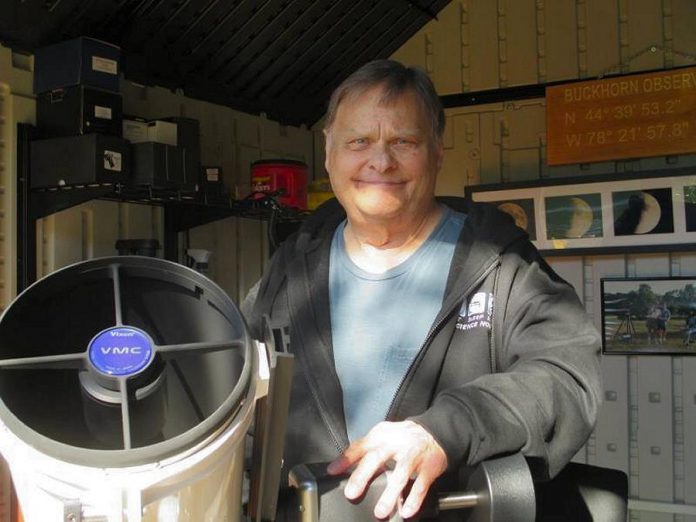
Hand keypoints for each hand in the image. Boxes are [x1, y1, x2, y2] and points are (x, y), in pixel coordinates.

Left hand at [326, 420, 447, 518]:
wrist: (434, 433)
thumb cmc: (402, 437)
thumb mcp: (381, 436)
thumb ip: (363, 449)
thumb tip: (339, 467)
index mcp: (382, 435)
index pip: (360, 445)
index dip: (346, 458)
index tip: (333, 471)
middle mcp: (396, 444)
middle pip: (377, 458)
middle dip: (363, 476)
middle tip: (351, 493)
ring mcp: (413, 456)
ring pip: (400, 474)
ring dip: (389, 494)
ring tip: (380, 511)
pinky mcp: (428, 468)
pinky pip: (420, 485)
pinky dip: (413, 500)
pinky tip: (405, 511)